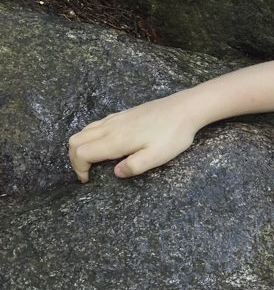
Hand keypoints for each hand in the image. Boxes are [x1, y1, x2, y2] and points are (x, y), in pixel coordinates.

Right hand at [68, 93, 198, 182]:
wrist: (185, 109)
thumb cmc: (173, 134)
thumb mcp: (157, 157)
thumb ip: (134, 167)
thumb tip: (116, 173)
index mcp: (115, 140)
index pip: (82, 153)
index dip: (79, 168)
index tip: (87, 180)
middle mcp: (110, 127)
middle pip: (75, 140)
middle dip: (73, 158)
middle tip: (85, 172)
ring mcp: (115, 118)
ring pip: (84, 130)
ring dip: (81, 146)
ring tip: (92, 161)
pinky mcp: (123, 114)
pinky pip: (96, 124)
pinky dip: (90, 136)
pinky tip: (106, 145)